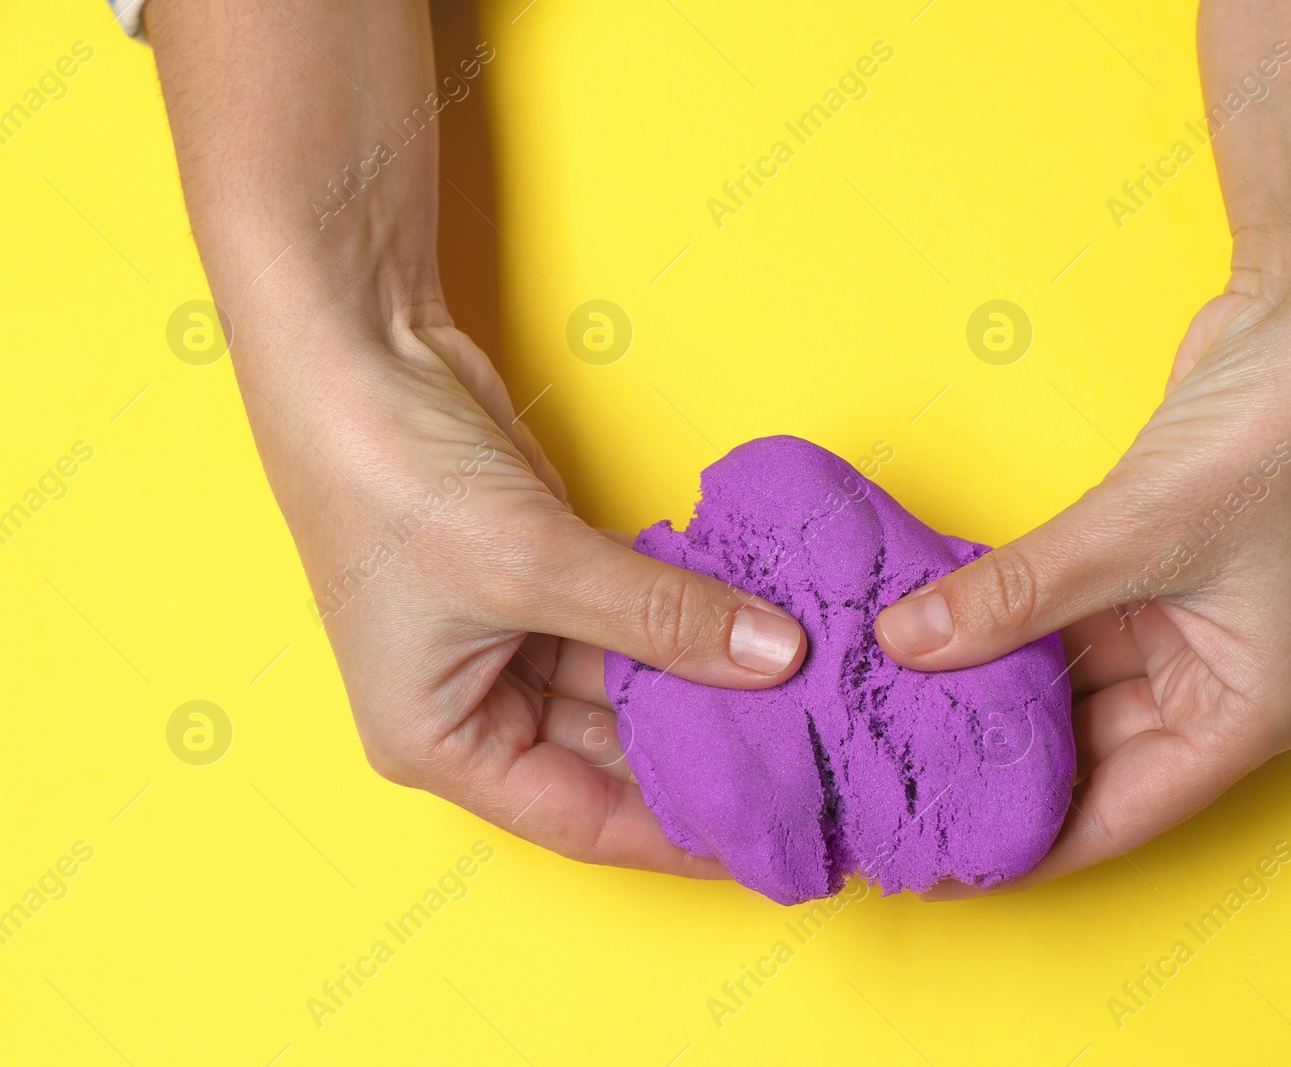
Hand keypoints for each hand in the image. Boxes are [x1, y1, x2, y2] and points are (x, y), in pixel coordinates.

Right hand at [243, 323, 806, 875]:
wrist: (356, 354)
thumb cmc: (393, 480)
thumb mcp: (535, 564)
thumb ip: (660, 617)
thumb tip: (777, 657)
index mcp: (440, 742)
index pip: (581, 818)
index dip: (675, 837)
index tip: (765, 838)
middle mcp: (473, 705)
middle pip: (609, 753)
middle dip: (700, 750)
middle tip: (804, 759)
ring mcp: (510, 639)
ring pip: (628, 682)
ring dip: (703, 678)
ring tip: (798, 695)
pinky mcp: (544, 578)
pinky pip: (629, 620)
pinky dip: (685, 619)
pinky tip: (756, 629)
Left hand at [874, 288, 1290, 896]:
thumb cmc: (1284, 437)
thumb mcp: (1137, 533)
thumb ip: (1015, 596)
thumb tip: (904, 643)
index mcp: (1246, 713)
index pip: (1118, 815)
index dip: (1026, 845)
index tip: (937, 862)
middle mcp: (1216, 682)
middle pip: (1086, 754)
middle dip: (993, 761)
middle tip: (891, 777)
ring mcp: (1180, 624)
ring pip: (1064, 684)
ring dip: (986, 687)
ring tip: (890, 714)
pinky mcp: (1146, 569)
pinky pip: (1060, 619)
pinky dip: (1001, 623)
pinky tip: (929, 634)